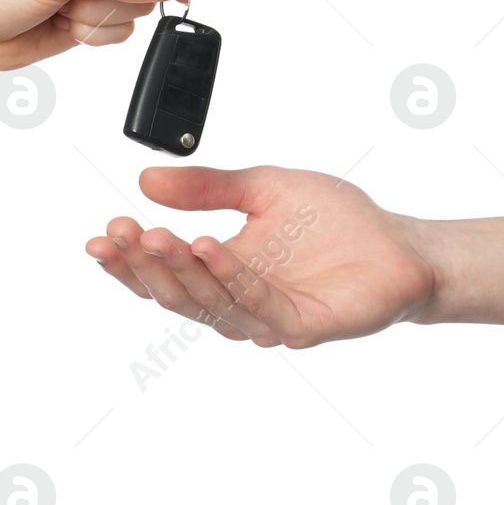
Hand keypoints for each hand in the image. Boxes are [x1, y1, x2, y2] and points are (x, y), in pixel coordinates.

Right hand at [86, 166, 438, 348]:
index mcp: (226, 272)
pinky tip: (210, 247)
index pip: (166, 274)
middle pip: (179, 294)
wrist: (401, 244)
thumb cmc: (340, 222)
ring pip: (213, 303)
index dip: (130, 259)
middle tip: (122, 231)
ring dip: (182, 270)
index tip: (103, 232)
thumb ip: (210, 186)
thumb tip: (148, 179)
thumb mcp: (265, 188)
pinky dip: (231, 277)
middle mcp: (242, 302)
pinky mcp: (304, 325)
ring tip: (157, 236)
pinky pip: (259, 304)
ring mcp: (272, 319)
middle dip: (146, 263)